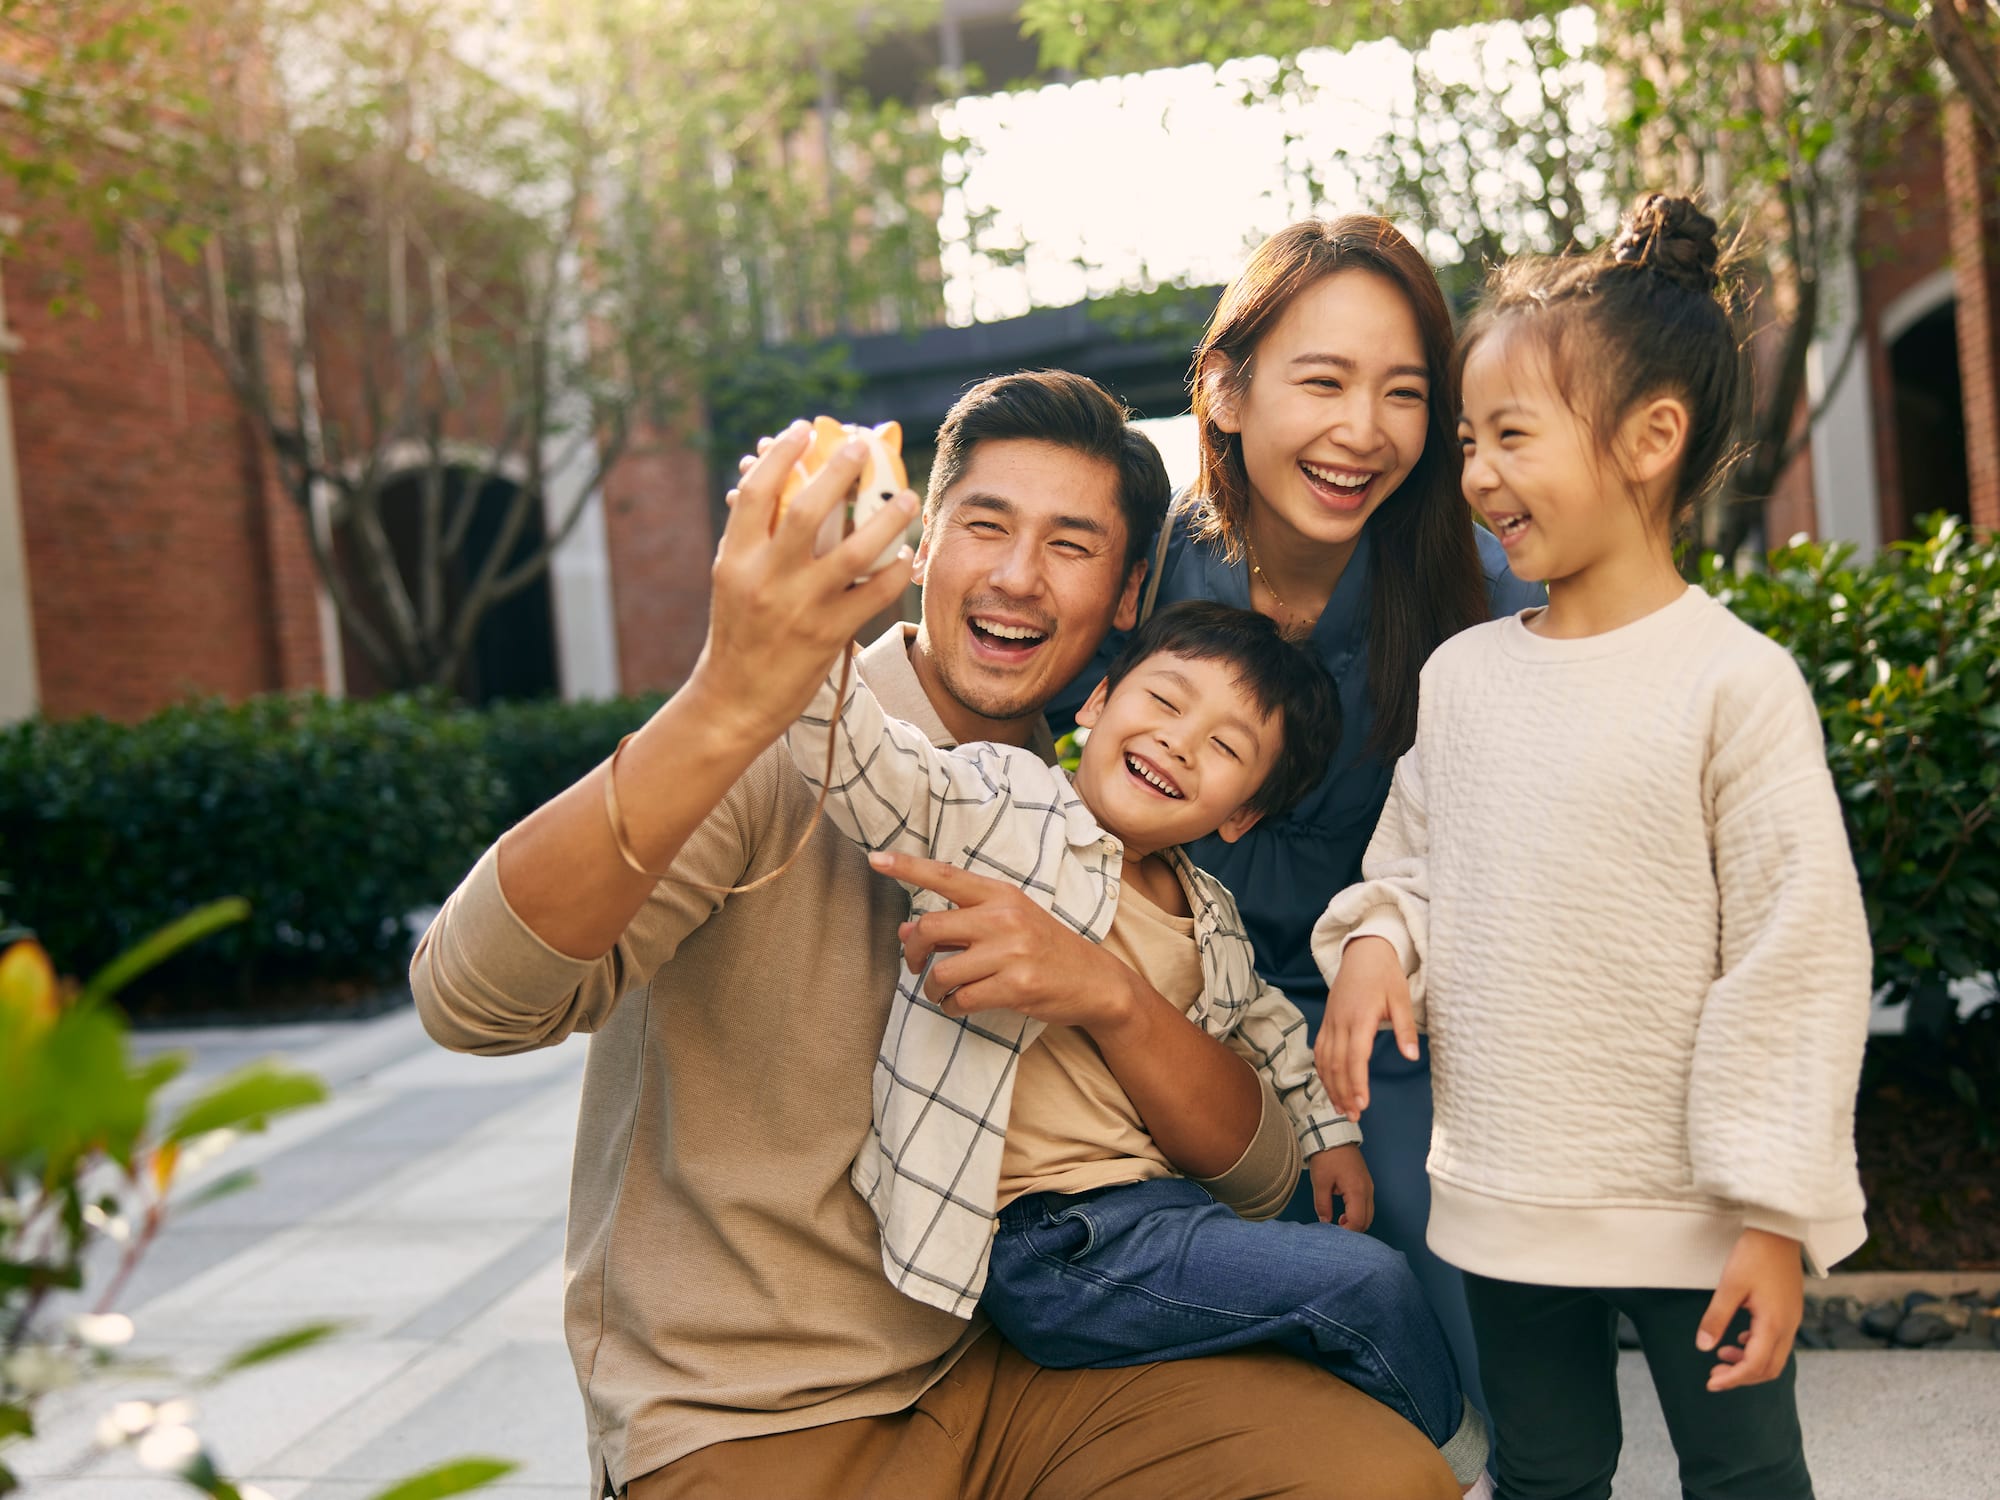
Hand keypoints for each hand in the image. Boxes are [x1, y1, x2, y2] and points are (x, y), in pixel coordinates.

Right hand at [689, 420, 915, 746]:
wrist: (735, 699)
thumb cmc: (737, 630)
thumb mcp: (732, 578)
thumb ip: (754, 535)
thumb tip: (769, 478)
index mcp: (734, 558)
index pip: (757, 492)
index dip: (782, 455)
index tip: (803, 430)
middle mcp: (765, 578)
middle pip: (808, 510)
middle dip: (839, 470)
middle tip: (862, 445)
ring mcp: (799, 606)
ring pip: (854, 550)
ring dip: (887, 520)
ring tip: (906, 499)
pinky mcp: (828, 634)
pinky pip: (872, 593)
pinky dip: (894, 571)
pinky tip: (905, 556)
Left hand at [867, 851, 1139, 1032]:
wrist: (1095, 982)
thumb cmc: (1045, 949)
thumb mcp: (1006, 925)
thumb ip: (958, 925)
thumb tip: (904, 930)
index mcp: (1001, 895)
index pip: (946, 875)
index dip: (907, 867)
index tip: (875, 858)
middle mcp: (1005, 917)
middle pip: (930, 927)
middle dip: (911, 952)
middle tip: (914, 966)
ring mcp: (1012, 952)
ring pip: (942, 971)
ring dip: (932, 988)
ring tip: (942, 992)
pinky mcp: (1016, 986)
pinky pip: (962, 999)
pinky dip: (951, 1007)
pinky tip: (958, 1006)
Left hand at [1309, 1145, 1373, 1230]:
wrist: (1333, 1135)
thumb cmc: (1327, 1156)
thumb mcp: (1320, 1182)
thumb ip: (1323, 1205)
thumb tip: (1325, 1221)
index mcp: (1357, 1191)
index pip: (1358, 1221)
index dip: (1347, 1232)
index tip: (1335, 1235)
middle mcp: (1368, 1190)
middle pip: (1367, 1220)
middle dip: (1353, 1229)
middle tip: (1336, 1231)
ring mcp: (1369, 1186)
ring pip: (1369, 1213)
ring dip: (1356, 1221)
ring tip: (1339, 1221)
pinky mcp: (1366, 1183)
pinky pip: (1367, 1204)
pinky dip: (1358, 1212)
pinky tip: (1344, 1212)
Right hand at [1313, 936, 1415, 1118]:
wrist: (1363, 953)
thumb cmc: (1385, 975)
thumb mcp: (1401, 998)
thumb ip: (1405, 1029)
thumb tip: (1411, 1056)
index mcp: (1360, 1017)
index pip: (1355, 1057)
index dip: (1357, 1082)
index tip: (1362, 1104)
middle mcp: (1340, 1022)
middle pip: (1336, 1064)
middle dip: (1343, 1092)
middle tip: (1353, 1117)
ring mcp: (1330, 1022)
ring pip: (1324, 1060)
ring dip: (1331, 1086)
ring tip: (1341, 1109)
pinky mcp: (1327, 1022)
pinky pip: (1320, 1051)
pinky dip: (1323, 1071)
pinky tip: (1330, 1086)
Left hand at [1697, 1228, 1803, 1390]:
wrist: (1778, 1232)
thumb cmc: (1753, 1256)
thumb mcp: (1729, 1287)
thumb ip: (1716, 1318)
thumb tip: (1703, 1347)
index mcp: (1774, 1324)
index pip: (1754, 1366)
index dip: (1733, 1379)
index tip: (1711, 1383)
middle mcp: (1788, 1327)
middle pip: (1768, 1368)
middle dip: (1741, 1377)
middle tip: (1714, 1374)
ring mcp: (1791, 1320)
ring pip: (1773, 1357)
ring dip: (1748, 1363)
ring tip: (1721, 1356)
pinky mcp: (1789, 1312)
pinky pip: (1776, 1342)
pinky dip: (1756, 1349)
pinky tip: (1737, 1340)